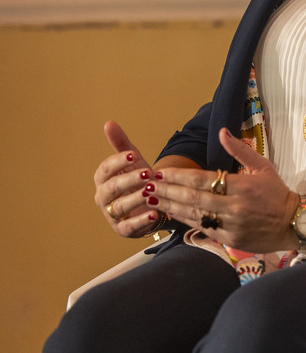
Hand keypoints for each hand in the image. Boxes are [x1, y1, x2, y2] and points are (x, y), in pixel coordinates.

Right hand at [94, 121, 163, 237]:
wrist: (150, 203)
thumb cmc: (138, 180)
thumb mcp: (133, 162)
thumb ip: (121, 144)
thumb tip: (109, 123)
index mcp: (103, 179)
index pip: (105, 169)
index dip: (118, 162)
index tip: (133, 154)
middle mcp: (104, 197)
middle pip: (112, 188)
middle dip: (128, 180)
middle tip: (147, 173)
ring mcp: (112, 214)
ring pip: (120, 206)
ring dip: (135, 198)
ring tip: (151, 192)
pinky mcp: (123, 229)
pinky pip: (129, 227)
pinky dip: (141, 221)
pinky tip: (154, 213)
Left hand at [152, 128, 297, 252]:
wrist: (294, 222)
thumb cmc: (277, 192)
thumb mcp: (263, 167)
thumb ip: (240, 150)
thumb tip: (221, 132)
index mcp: (241, 185)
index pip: (201, 179)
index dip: (177, 176)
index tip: (160, 173)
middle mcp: (234, 205)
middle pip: (192, 197)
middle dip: (166, 191)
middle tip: (146, 186)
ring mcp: (231, 224)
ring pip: (193, 214)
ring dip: (169, 207)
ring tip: (150, 200)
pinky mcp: (230, 239)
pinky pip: (202, 228)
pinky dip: (184, 220)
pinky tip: (170, 214)